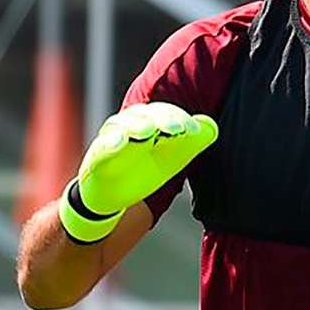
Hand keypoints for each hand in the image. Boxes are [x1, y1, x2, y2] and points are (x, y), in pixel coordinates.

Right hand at [59, 102, 217, 242]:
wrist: (112, 195)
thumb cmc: (143, 169)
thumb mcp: (172, 158)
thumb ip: (192, 142)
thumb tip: (212, 127)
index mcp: (149, 122)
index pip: (165, 113)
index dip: (179, 119)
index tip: (193, 130)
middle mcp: (129, 125)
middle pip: (146, 115)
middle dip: (162, 120)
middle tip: (177, 129)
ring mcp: (112, 139)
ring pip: (122, 126)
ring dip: (136, 126)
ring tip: (148, 130)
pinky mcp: (96, 156)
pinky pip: (102, 147)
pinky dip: (110, 143)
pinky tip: (119, 143)